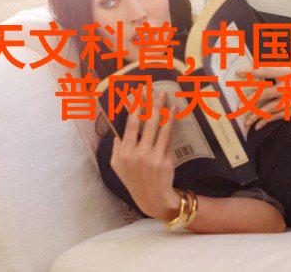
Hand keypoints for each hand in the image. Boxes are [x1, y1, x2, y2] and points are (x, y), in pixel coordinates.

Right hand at [110, 90, 180, 220]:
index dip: (135, 110)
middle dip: (153, 106)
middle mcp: (138, 154)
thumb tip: (118, 130)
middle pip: (147, 124)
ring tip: (169, 101)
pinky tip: (174, 115)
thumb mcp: (117, 166)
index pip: (130, 126)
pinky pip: (168, 139)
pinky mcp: (166, 160)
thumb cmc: (133, 180)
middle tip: (157, 92)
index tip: (138, 97)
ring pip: (161, 129)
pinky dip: (171, 125)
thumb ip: (117, 147)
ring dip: (165, 113)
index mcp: (124, 154)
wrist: (153, 198)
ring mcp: (153, 157)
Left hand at [237, 63, 290, 130]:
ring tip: (245, 122)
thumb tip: (252, 70)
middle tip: (238, 105)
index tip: (239, 72)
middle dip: (251, 99)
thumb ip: (273, 69)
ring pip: (271, 108)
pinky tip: (256, 126)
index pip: (268, 71)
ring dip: (256, 115)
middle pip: (267, 93)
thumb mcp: (289, 66)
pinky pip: (278, 116)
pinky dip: (266, 121)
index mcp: (288, 72)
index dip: (254, 71)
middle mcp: (290, 86)